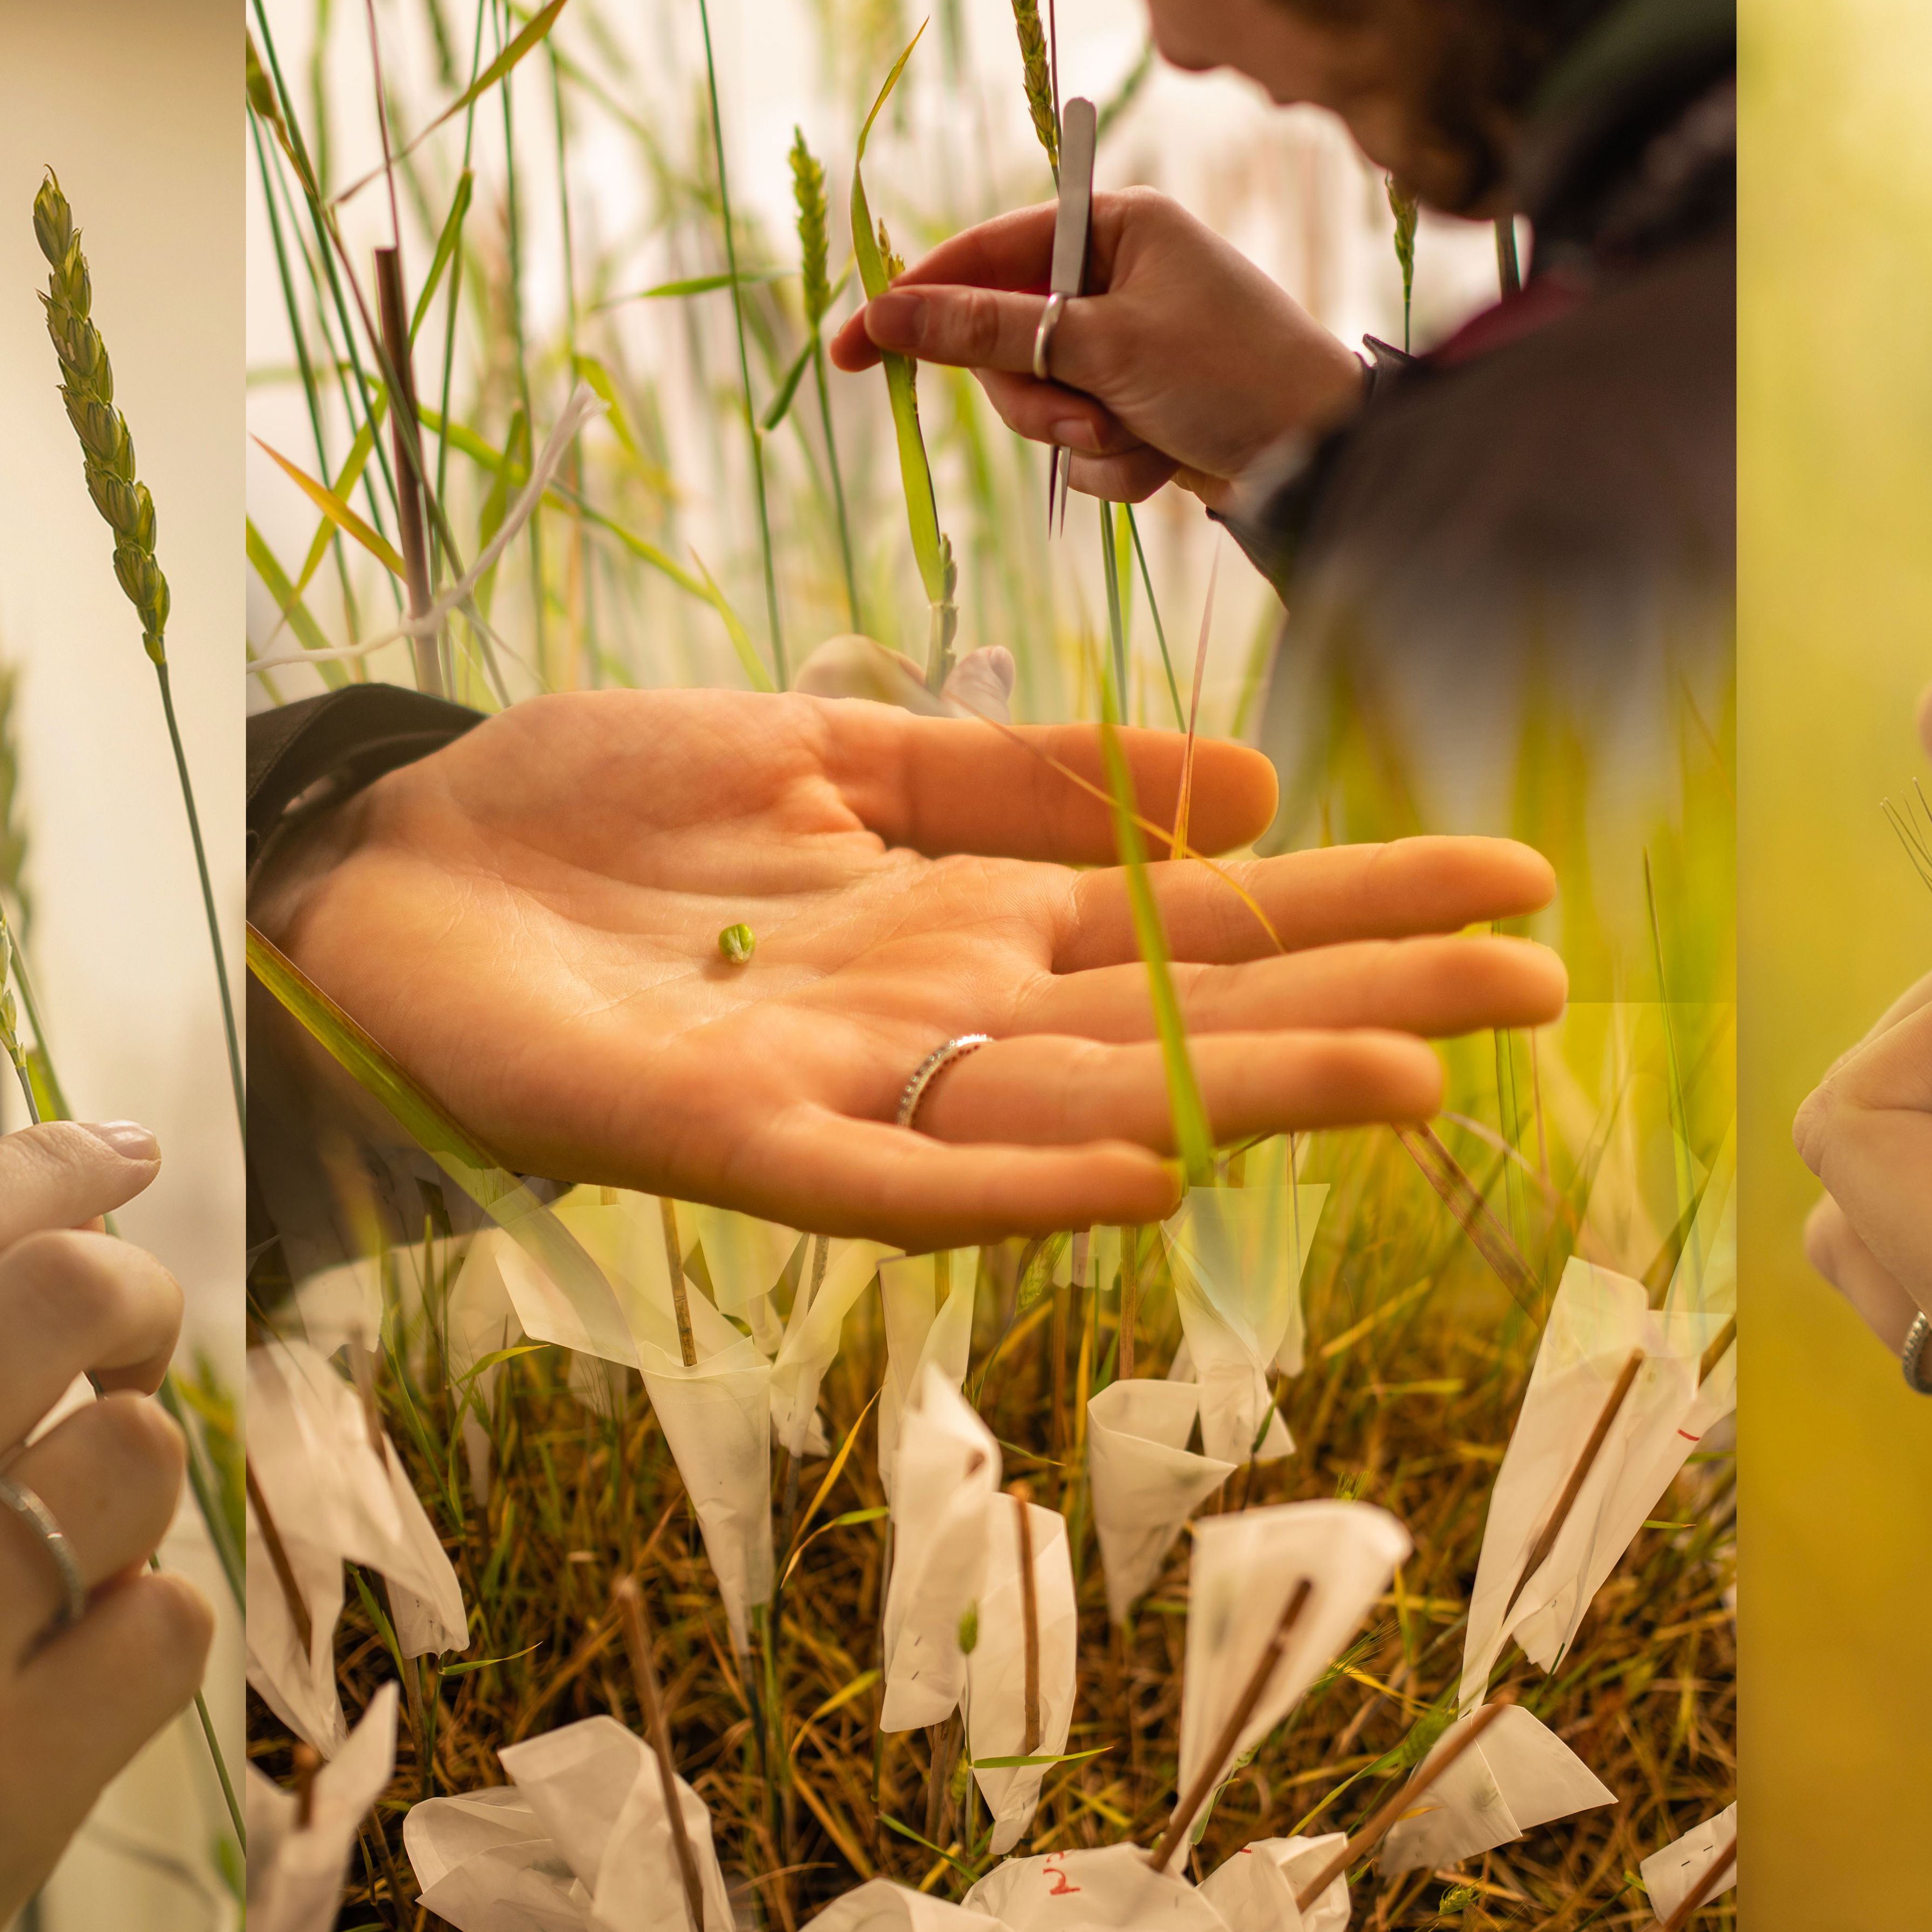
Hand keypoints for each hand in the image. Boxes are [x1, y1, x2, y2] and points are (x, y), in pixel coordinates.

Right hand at [0, 1121, 208, 1931]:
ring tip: (80, 1529)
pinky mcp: (9, 1768)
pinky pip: (168, 1616)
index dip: (46, 1164)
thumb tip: (54, 1230)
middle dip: (134, 1290)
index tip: (118, 1147)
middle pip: (58, 1292)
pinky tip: (77, 1658)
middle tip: (133, 1338)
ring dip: (139, 1471)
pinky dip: (148, 1626)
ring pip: (135, 1450)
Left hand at [253, 690, 1563, 1245]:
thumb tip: (1246, 794)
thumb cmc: (601, 809)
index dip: (1357, 903)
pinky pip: (894, 1175)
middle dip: (1357, 1000)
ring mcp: (845, 1085)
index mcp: (970, 920)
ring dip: (1237, 1095)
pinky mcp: (725, 1137)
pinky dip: (1013, 1179)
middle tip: (1535, 989)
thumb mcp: (834, 752)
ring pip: (1077, 1103)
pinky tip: (1137, 1173)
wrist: (396, 856)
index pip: (1201, 922)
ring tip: (1401, 1076)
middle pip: (1180, 1017)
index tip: (1514, 887)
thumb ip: (1024, 779)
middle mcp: (939, 1018)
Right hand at [829, 186, 1363, 507]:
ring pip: (1038, 402)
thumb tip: (888, 313)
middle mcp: (1118, 275)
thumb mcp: (1103, 347)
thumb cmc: (1231, 376)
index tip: (851, 348)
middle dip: (1035, 397)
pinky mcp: (1140, 405)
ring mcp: (1128, 344)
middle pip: (1004, 341)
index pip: (986, 253)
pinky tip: (1163, 463)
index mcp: (1116, 226)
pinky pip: (1082, 443)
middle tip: (1082, 420)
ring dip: (1078, 439)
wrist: (1325, 459)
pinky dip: (1113, 465)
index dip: (916, 302)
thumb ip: (992, 330)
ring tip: (1134, 440)